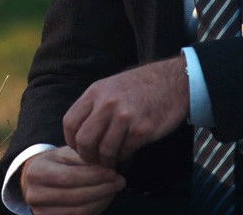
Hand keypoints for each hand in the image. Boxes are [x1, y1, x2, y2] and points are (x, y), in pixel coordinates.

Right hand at [20, 146, 124, 214]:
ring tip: (114, 189)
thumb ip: (82, 157)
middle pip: (76, 196)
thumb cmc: (55, 164)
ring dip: (102, 200)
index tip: (113, 172)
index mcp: (36, 172)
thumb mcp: (64, 154)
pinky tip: (104, 198)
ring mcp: (41, 212)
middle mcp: (35, 194)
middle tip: (119, 181)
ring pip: (79, 210)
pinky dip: (96, 208)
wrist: (38, 181)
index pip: (69, 177)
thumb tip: (106, 165)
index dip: (94, 176)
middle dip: (102, 189)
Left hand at [62, 55, 187, 165]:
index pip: (70, 123)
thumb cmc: (139, 86)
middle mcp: (107, 103)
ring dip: (107, 160)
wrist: (173, 82)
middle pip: (84, 140)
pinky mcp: (142, 129)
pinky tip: (127, 151)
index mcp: (95, 92)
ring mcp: (125, 117)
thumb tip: (78, 134)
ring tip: (112, 159)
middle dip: (88, 156)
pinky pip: (125, 152)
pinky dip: (124, 156)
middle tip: (95, 159)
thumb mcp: (110, 87)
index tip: (79, 148)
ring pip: (104, 150)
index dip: (71, 141)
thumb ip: (93, 106)